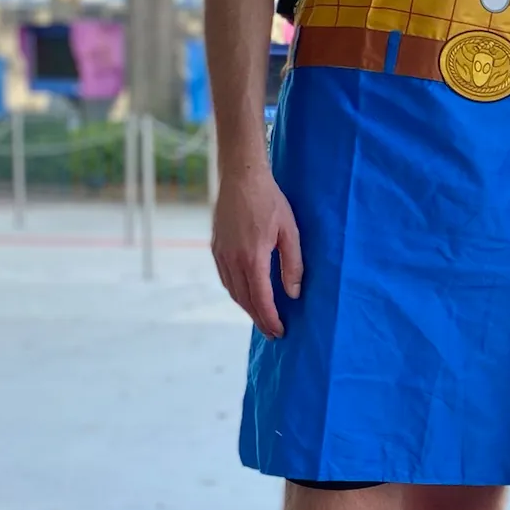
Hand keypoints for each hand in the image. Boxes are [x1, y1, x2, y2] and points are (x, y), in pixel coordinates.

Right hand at [211, 164, 302, 338]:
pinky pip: (225, 279)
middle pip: (245, 300)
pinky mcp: (216, 248)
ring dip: (247, 308)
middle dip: (259, 319)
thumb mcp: (289, 231)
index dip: (270, 319)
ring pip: (233, 291)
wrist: (241, 177)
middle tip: (273, 332)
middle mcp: (232, 260)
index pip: (261, 299)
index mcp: (252, 257)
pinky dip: (236, 292)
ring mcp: (221, 254)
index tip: (280, 332)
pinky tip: (247, 295)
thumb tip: (293, 294)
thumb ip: (292, 264)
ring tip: (262, 317)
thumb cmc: (270, 201)